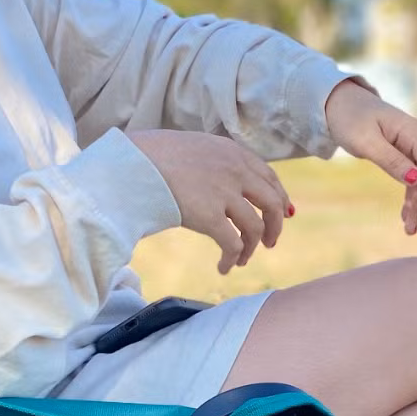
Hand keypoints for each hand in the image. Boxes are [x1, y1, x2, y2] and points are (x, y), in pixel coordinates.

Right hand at [129, 130, 290, 273]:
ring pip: (255, 227)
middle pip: (272, 203)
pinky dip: (233, 259)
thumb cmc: (151, 156)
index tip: (283, 213)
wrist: (133, 163)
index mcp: (231, 152)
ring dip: (253, 248)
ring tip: (242, 260)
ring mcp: (224, 193)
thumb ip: (212, 161)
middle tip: (270, 242)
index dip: (279, 196)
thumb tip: (217, 181)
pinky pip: (233, 245)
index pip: (268, 176)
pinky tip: (224, 267)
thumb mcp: (192, 147)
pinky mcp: (210, 217)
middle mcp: (234, 171)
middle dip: (275, 226)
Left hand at [324, 79, 416, 236]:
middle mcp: (414, 140)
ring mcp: (407, 148)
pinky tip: (405, 218)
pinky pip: (409, 180)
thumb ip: (391, 160)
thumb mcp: (366, 141)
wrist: (335, 104)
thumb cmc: (349, 118)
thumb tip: (416, 180)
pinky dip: (408, 199)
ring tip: (411, 232)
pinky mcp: (398, 155)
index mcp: (412, 131)